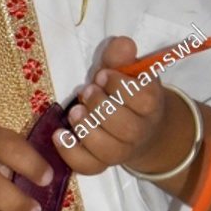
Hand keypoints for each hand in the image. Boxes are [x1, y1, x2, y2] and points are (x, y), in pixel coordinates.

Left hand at [53, 35, 194, 178]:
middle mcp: (141, 131)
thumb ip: (122, 56)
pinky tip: (59, 135)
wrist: (140, 128)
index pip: (143, 99)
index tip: (100, 74)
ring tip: (74, 112)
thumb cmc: (126, 94)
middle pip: (126, 128)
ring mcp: (123, 151)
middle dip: (100, 107)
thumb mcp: (126, 71)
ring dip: (87, 129)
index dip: (119, 86)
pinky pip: (90, 167)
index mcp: (150, 103)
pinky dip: (72, 153)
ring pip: (109, 150)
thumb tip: (123, 44)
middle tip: (85, 92)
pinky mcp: (104, 164)